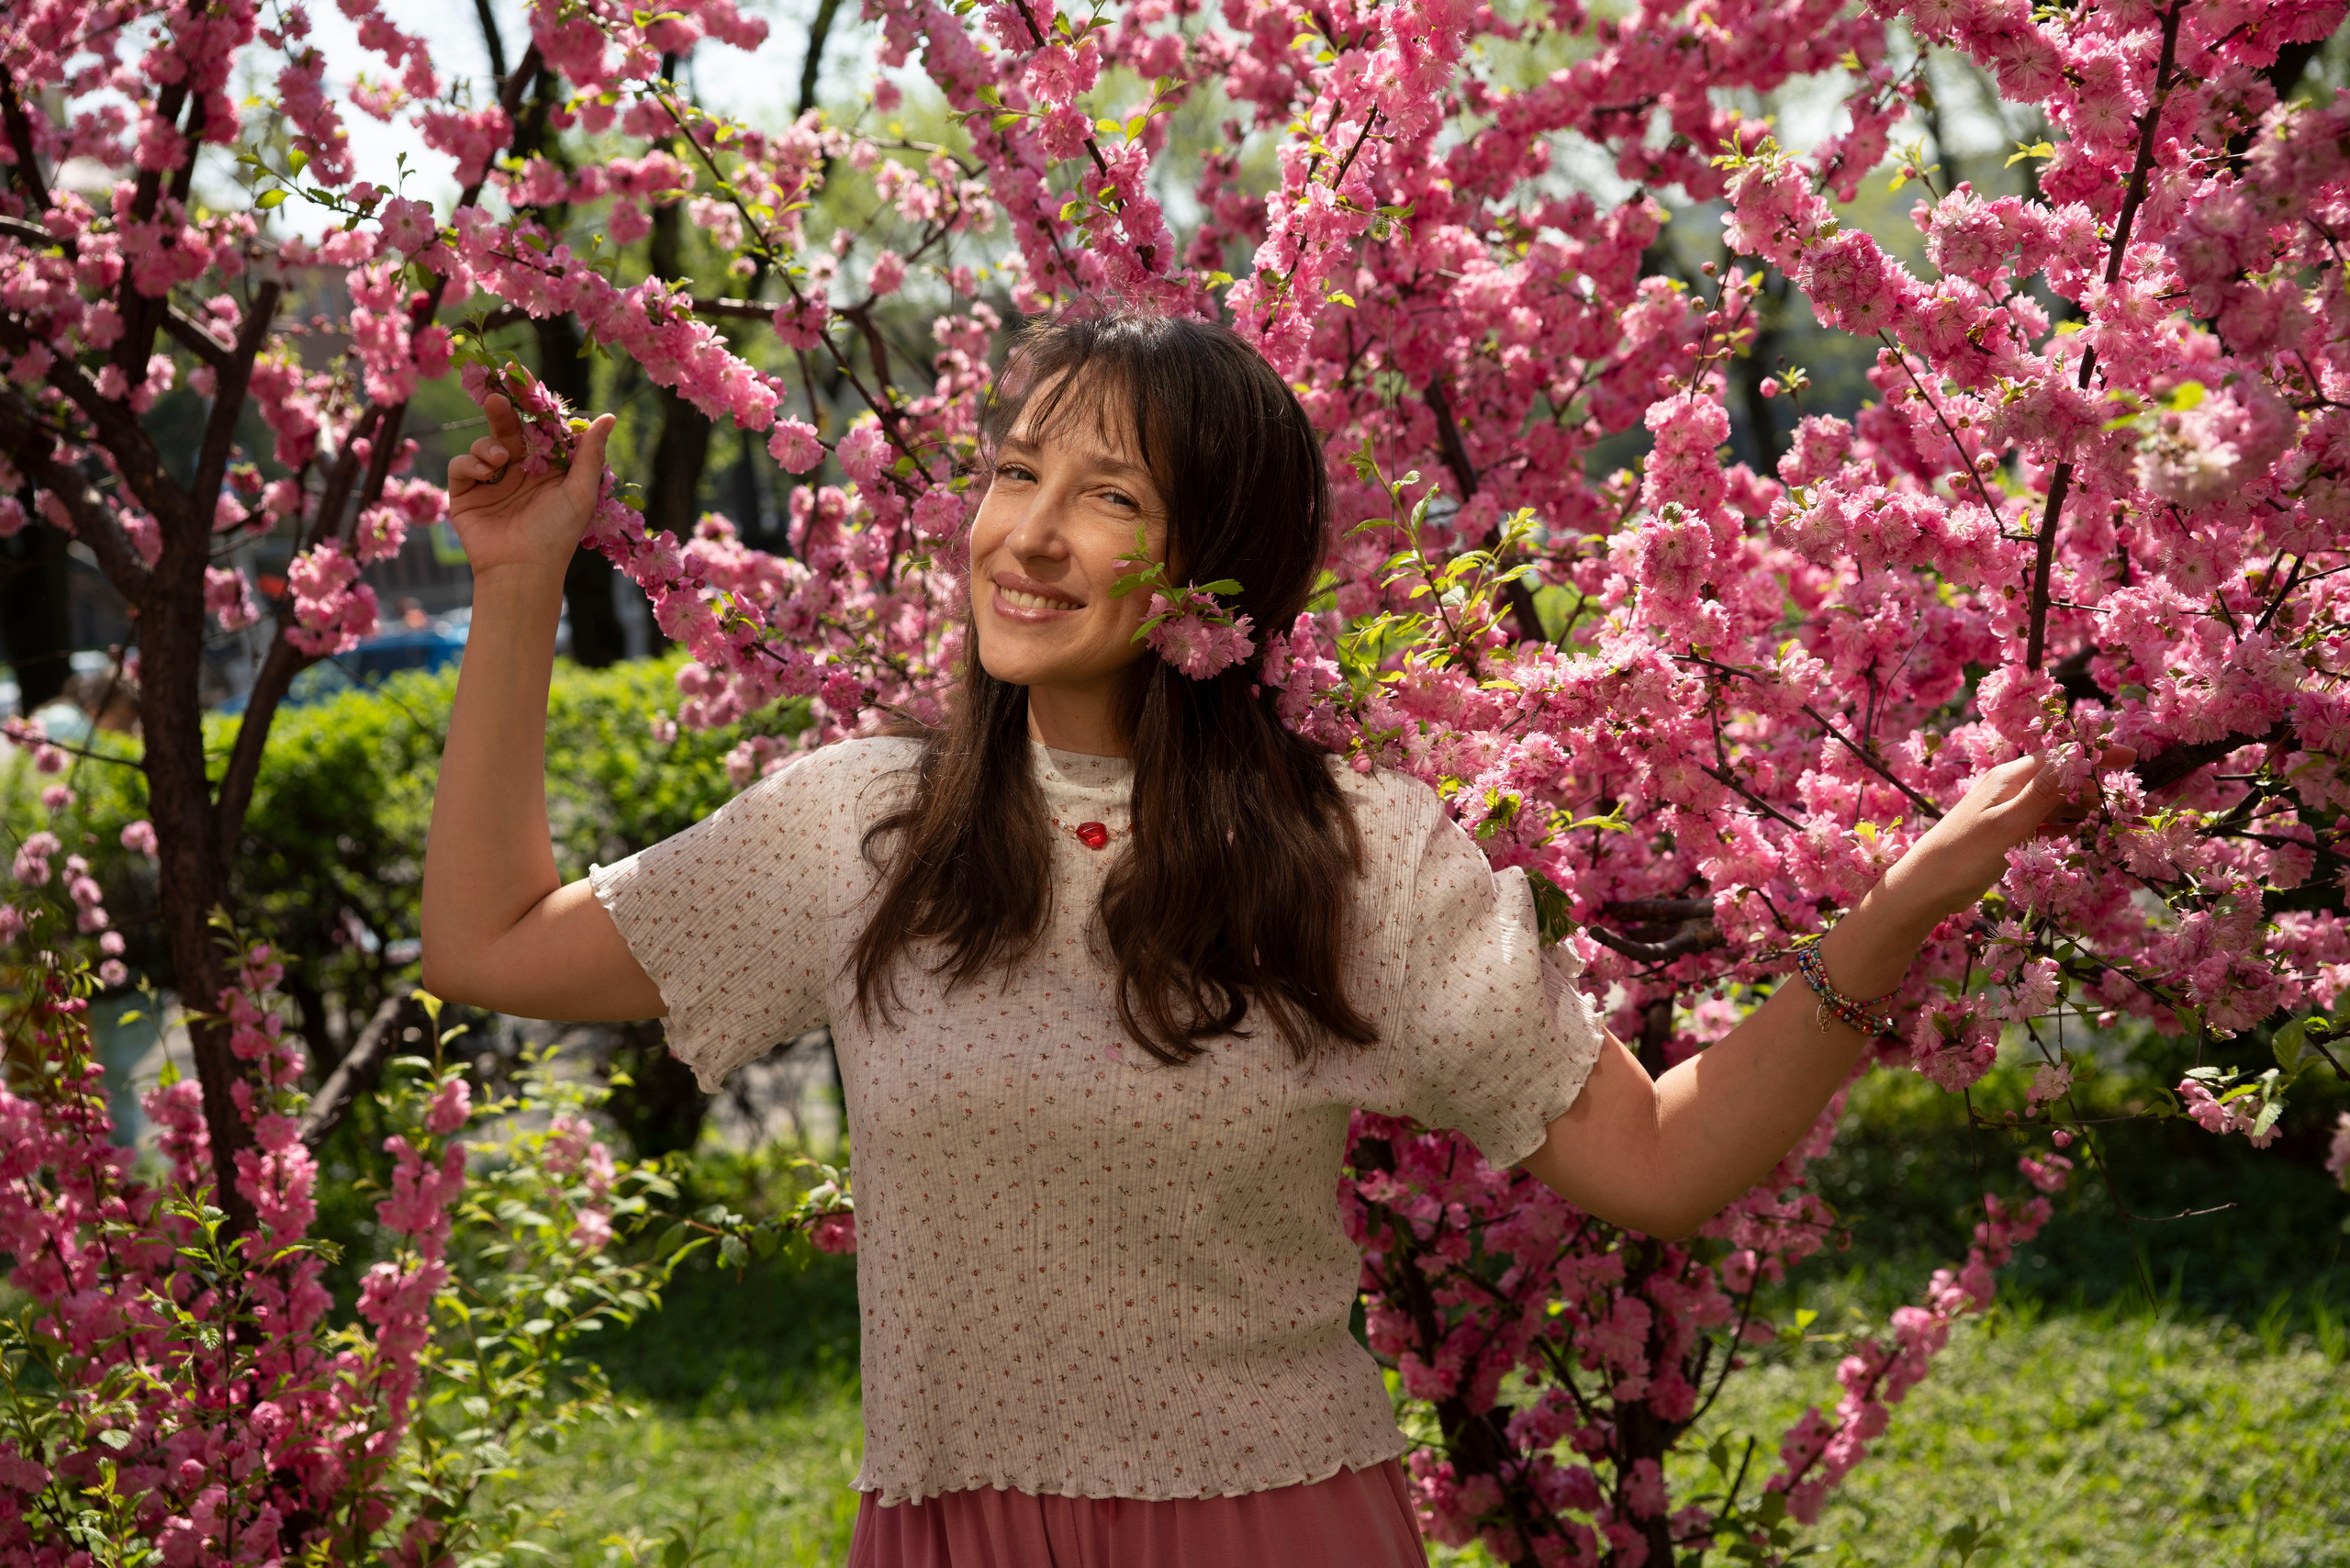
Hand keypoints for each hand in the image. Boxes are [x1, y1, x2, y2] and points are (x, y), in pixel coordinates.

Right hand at [446, 382, 614, 579]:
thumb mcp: (581, 491)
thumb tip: (608, 416)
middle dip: (502, 409)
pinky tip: (487, 472)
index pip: (538, 428)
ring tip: (500, 458)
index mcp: (548, 468)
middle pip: (508, 429)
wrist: (523, 569)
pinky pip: (461, 464)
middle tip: (497, 393)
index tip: (521, 375)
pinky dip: (471, 462)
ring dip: (489, 443)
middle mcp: (519, 471)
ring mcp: (491, 481)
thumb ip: (590, 452)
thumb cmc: (558, 534)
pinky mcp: (466, 493)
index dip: (530, 404)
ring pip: (483, 443)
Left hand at [1877, 744, 2136, 927]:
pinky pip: (2044, 823)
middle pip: (2062, 778)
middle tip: (2131, 800)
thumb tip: (2076, 756)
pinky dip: (2066, 825)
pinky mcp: (2007, 834)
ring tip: (2118, 817)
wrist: (1925, 887)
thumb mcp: (2008, 824)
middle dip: (2096, 784)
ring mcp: (2008, 811)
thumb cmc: (1962, 855)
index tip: (2131, 757)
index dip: (2095, 754)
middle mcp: (2010, 788)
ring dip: (2085, 807)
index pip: (2060, 756)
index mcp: (2010, 778)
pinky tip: (2085, 833)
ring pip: (2056, 802)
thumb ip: (2043, 794)